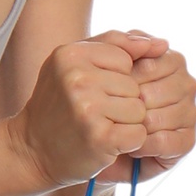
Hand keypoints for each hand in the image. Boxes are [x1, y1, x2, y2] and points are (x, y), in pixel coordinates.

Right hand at [10, 31, 148, 192]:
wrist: (32, 151)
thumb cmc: (60, 104)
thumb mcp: (76, 63)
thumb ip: (117, 44)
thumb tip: (162, 44)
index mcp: (71, 53)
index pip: (126, 59)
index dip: (117, 79)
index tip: (92, 91)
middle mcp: (77, 78)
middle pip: (134, 85)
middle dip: (122, 102)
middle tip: (92, 114)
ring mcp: (87, 108)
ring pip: (139, 110)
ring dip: (125, 123)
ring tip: (98, 127)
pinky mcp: (99, 137)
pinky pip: (138, 134)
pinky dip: (127, 143)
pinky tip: (106, 143)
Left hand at [91, 29, 195, 187]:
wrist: (97, 139)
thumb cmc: (102, 98)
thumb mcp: (104, 64)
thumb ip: (124, 43)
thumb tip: (162, 43)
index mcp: (172, 61)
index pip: (151, 64)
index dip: (126, 80)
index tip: (107, 90)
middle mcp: (186, 84)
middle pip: (156, 93)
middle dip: (129, 106)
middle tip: (110, 114)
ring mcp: (190, 112)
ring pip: (160, 118)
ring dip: (134, 127)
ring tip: (119, 130)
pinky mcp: (187, 140)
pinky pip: (166, 141)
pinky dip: (144, 145)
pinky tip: (130, 146)